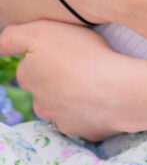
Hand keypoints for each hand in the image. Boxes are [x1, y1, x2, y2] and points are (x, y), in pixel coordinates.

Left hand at [0, 20, 126, 140]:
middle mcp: (41, 105)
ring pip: (67, 106)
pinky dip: (95, 109)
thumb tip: (0, 46)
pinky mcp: (89, 133)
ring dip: (76, 95)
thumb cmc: (81, 54)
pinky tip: (109, 96)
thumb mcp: (40, 32)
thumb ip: (12, 38)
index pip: (30, 65)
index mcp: (29, 79)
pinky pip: (90, 119)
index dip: (47, 53)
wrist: (118, 90)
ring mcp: (65, 121)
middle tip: (82, 62)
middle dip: (59, 78)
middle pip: (47, 89)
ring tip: (98, 79)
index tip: (65, 47)